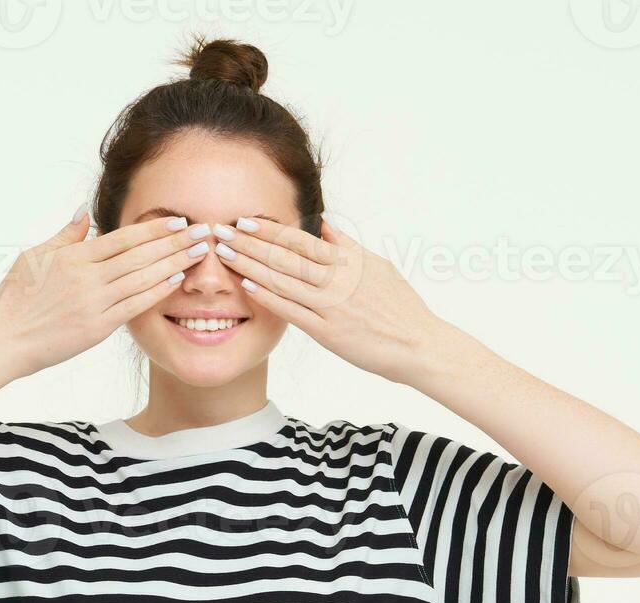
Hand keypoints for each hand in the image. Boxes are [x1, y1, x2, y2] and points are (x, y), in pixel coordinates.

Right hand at [0, 210, 212, 378]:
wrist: (4, 340)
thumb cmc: (15, 299)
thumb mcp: (33, 257)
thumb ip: (63, 236)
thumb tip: (84, 213)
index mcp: (72, 257)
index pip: (122, 238)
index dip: (153, 228)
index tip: (178, 221)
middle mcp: (87, 277)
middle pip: (140, 255)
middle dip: (174, 242)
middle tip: (202, 231)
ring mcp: (94, 303)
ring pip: (142, 278)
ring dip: (174, 263)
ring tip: (198, 253)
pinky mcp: (97, 327)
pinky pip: (134, 306)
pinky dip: (156, 292)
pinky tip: (175, 281)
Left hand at [215, 217, 458, 384]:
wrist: (419, 345)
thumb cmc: (401, 306)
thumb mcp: (379, 266)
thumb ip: (349, 247)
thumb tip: (326, 225)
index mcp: (349, 261)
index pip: (301, 240)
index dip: (270, 229)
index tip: (245, 220)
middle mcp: (338, 280)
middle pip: (285, 256)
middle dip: (249, 243)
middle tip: (220, 232)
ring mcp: (332, 306)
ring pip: (283, 281)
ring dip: (251, 266)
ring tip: (226, 255)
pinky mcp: (328, 332)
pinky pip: (293, 312)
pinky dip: (269, 298)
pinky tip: (249, 287)